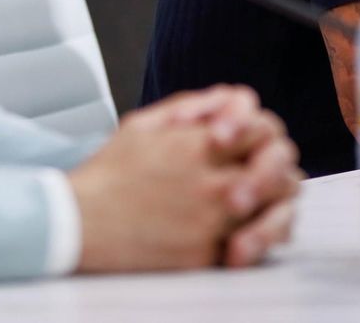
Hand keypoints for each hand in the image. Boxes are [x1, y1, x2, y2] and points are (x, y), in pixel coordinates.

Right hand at [68, 86, 300, 272]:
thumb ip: (193, 106)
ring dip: (273, 208)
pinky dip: (250, 240)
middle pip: (282, 171)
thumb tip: (230, 102)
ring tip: (255, 207)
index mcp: (199, 145)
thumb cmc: (110, 173)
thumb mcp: (144, 123)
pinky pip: (249, 247)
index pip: (264, 128)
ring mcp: (212, 223)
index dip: (261, 132)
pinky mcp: (205, 256)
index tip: (247, 142)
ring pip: (276, 213)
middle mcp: (213, 183)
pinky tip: (239, 236)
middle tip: (262, 175)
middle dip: (278, 170)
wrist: (77, 224)